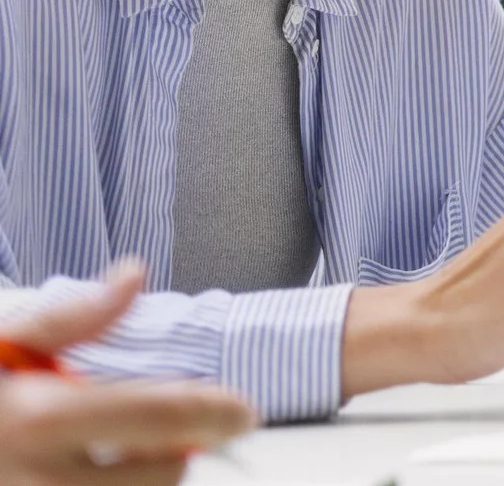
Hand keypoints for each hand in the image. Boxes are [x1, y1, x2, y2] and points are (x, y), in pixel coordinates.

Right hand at [0, 260, 255, 485]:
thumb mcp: (2, 342)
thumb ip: (71, 317)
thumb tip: (133, 275)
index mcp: (38, 420)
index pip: (160, 416)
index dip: (215, 412)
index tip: (243, 410)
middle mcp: (37, 483)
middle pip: (159, 478)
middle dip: (175, 454)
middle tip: (163, 437)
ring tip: (126, 461)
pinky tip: (96, 477)